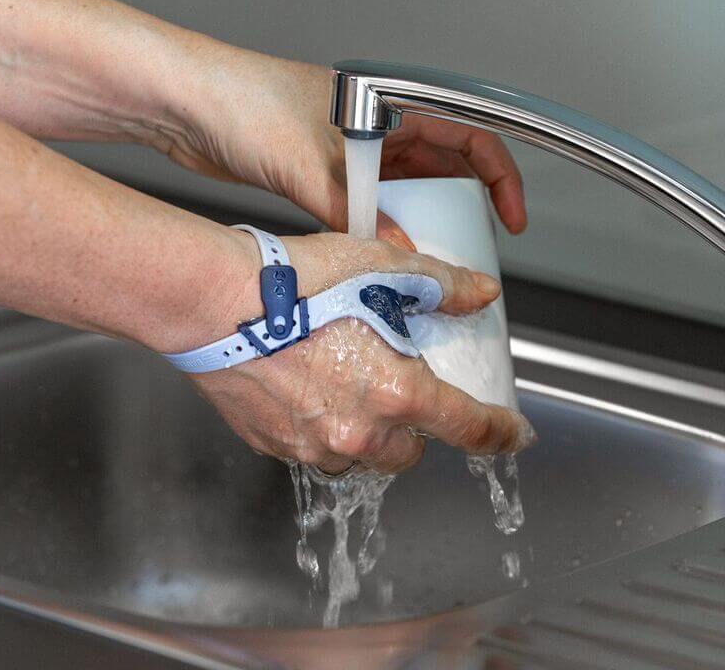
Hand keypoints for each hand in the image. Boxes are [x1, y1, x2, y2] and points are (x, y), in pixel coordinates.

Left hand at [163, 53, 526, 247]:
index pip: (468, 134)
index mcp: (389, 103)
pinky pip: (370, 203)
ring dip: (418, 222)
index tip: (510, 216)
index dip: (498, 176)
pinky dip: (381, 226)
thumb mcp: (309, 165)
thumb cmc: (242, 101)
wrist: (186, 104)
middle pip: (442, 168)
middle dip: (461, 207)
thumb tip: (397, 253)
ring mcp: (352, 149)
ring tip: (428, 257)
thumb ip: (356, 213)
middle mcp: (377, 125)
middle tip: (468, 247)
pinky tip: (381, 249)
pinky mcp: (326, 171)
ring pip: (406, 191)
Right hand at [188, 232, 535, 473]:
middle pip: (410, 453)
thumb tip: (480, 294)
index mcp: (395, 392)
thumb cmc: (293, 282)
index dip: (500, 432)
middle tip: (402, 389)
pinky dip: (323, 430)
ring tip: (349, 386)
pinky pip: (313, 451)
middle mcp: (357, 430)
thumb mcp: (380, 267)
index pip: (468, 426)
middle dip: (417, 430)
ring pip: (361, 457)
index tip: (513, 434)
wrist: (211, 301)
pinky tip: (307, 388)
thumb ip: (440, 285)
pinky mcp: (273, 445)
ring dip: (368, 434)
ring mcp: (312, 444)